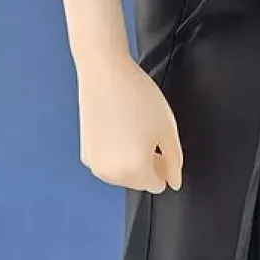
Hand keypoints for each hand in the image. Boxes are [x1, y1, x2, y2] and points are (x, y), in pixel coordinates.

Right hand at [77, 50, 182, 193]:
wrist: (105, 73)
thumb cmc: (139, 97)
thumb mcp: (168, 128)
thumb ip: (174, 160)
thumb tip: (174, 181)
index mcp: (135, 171)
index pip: (156, 185)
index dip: (164, 166)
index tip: (163, 147)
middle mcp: (111, 175)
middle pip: (138, 182)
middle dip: (147, 164)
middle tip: (150, 133)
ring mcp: (95, 165)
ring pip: (122, 174)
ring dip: (130, 159)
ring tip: (134, 128)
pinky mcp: (85, 153)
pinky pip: (107, 162)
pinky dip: (114, 152)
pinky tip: (118, 128)